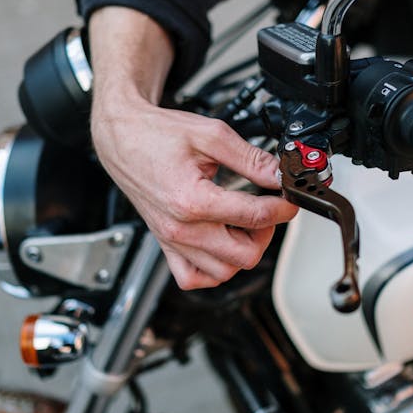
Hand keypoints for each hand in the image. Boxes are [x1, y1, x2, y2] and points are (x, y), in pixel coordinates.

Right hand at [89, 7, 297, 289]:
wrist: (122, 138)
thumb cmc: (157, 135)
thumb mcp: (212, 136)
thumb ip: (252, 159)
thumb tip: (280, 174)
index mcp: (193, 201)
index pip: (255, 216)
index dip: (282, 207)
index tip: (290, 199)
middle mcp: (180, 229)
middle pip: (244, 255)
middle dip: (266, 232)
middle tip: (268, 209)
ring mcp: (171, 241)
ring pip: (223, 272)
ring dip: (243, 251)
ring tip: (245, 224)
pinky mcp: (165, 244)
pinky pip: (193, 277)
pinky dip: (213, 270)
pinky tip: (222, 246)